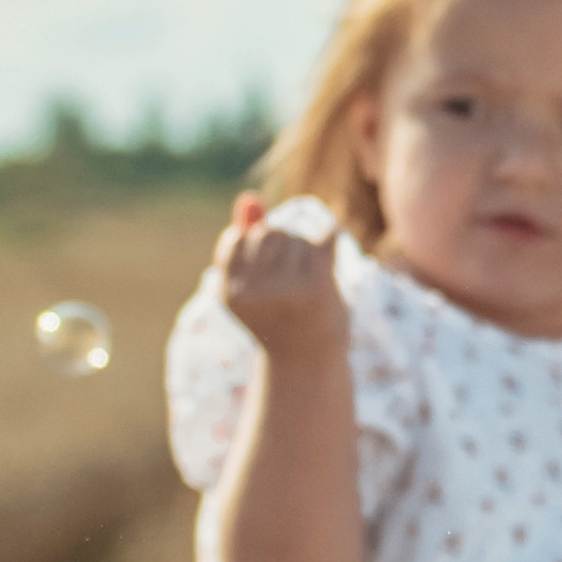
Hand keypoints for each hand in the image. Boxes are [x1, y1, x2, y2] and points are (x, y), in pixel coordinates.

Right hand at [215, 191, 342, 360]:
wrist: (311, 365)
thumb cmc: (279, 318)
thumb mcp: (254, 282)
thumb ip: (247, 239)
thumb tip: (249, 197)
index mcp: (230, 293)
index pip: (236, 238)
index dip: (253, 246)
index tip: (267, 271)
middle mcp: (253, 293)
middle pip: (268, 233)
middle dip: (283, 244)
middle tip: (292, 274)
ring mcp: (285, 290)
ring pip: (297, 237)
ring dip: (307, 249)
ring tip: (309, 278)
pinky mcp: (317, 288)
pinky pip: (324, 237)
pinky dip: (331, 237)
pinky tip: (331, 246)